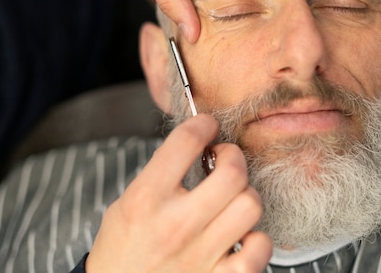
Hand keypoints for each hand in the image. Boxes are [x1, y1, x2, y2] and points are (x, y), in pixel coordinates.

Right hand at [85, 114, 271, 271]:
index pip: (186, 141)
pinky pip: (259, 249)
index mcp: (145, 199)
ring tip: (232, 200)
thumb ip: (159, 176)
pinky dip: (256, 239)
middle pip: (232, 171)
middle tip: (224, 162)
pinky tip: (241, 236)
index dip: (202, 124)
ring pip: (250, 204)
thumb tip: (196, 146)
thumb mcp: (125, 205)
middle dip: (232, 157)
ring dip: (245, 196)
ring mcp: (200, 255)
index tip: (206, 126)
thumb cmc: (122, 252)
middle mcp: (175, 225)